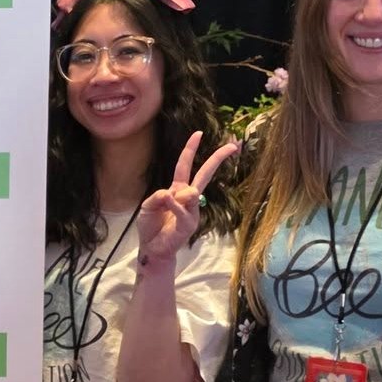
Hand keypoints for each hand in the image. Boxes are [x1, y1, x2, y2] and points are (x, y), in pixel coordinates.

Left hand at [137, 131, 239, 268]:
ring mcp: (192, 210)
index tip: (198, 133)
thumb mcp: (148, 206)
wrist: (153, 248)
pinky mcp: (190, 223)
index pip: (185, 165)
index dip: (190, 149)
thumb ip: (158, 196)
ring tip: (165, 205)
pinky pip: (182, 208)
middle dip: (218, 158)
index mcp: (177, 189)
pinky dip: (173, 206)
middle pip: (205, 174)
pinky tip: (168, 206)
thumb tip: (173, 193)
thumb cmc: (152, 225)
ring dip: (175, 196)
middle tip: (234, 145)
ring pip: (190, 192)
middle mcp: (188, 198)